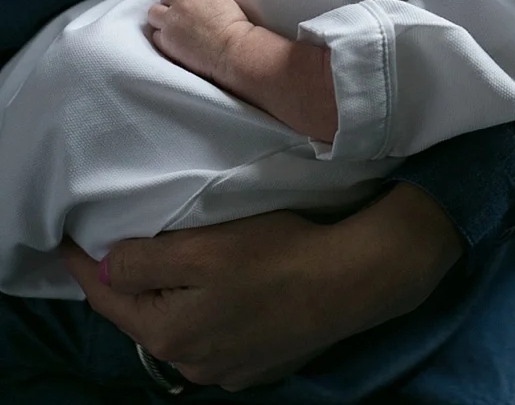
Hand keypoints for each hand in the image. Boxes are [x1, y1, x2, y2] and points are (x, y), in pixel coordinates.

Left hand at [60, 185, 463, 390]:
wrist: (350, 280)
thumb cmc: (276, 254)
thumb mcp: (203, 247)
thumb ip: (146, 261)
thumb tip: (107, 266)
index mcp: (170, 332)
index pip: (108, 297)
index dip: (83, 266)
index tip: (68, 240)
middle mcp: (192, 362)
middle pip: (142, 317)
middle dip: (125, 285)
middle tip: (114, 247)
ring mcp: (227, 369)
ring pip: (179, 329)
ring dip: (167, 300)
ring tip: (166, 266)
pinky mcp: (259, 364)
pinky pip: (214, 338)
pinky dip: (204, 313)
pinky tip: (218, 292)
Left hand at [147, 0, 252, 84]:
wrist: (233, 50)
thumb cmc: (236, 28)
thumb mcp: (224, 0)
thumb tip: (198, 2)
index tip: (190, 2)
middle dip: (172, 4)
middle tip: (181, 17)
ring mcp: (171, 19)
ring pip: (154, 12)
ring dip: (161, 18)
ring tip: (172, 29)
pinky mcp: (165, 38)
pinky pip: (156, 35)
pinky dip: (163, 38)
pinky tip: (174, 44)